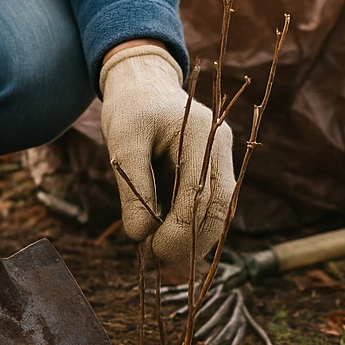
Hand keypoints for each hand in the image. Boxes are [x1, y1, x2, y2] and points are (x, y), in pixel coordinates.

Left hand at [99, 43, 233, 264]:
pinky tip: (169, 240)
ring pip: (221, 212)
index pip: (203, 193)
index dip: (182, 229)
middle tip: (158, 259)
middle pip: (221, 207)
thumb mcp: (123, 142)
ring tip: (161, 255)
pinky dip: (192, 228)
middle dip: (192, 241)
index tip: (154, 249)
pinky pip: (210, 207)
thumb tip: (140, 236)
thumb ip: (134, 189)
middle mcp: (221, 147)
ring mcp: (222, 159)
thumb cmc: (131, 109)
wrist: (143, 85)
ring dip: (195, 240)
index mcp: (203, 133)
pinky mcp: (213, 171)